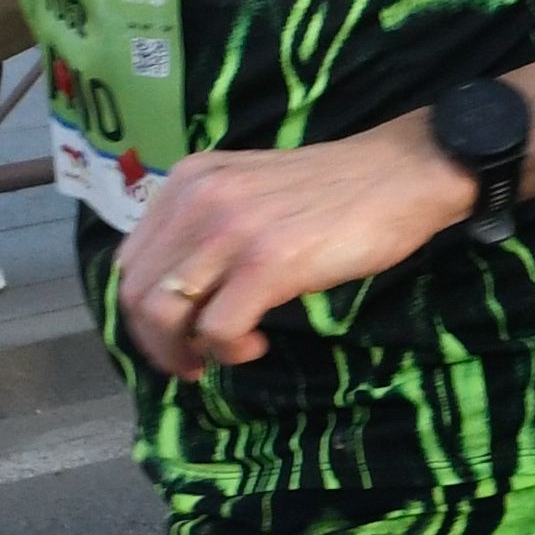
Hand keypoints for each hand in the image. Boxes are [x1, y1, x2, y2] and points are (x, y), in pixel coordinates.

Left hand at [115, 124, 470, 379]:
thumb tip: (179, 292)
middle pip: (136, 292)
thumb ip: (208, 224)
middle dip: (155, 342)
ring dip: (183, 350)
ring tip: (223, 354)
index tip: (174, 334)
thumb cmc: (337, 189)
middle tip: (191, 360)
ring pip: (164, 314)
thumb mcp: (250, 191)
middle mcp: (197, 200)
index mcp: (188, 180)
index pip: (130, 261)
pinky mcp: (266, 263)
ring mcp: (230, 230)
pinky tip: (256, 344)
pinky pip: (217, 329)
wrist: (404, 174)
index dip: (141, 312)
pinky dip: (228, 350)